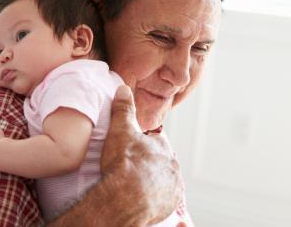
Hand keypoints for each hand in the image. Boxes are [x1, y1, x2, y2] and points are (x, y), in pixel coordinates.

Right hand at [101, 85, 181, 224]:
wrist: (124, 198)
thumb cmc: (124, 163)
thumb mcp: (120, 129)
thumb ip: (123, 109)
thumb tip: (124, 89)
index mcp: (163, 147)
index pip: (155, 140)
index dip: (143, 143)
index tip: (132, 148)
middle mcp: (172, 166)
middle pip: (160, 160)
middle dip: (149, 161)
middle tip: (132, 166)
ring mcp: (172, 186)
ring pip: (163, 179)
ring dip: (153, 179)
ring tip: (134, 182)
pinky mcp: (169, 204)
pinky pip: (163, 197)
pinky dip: (155, 196)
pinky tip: (141, 196)